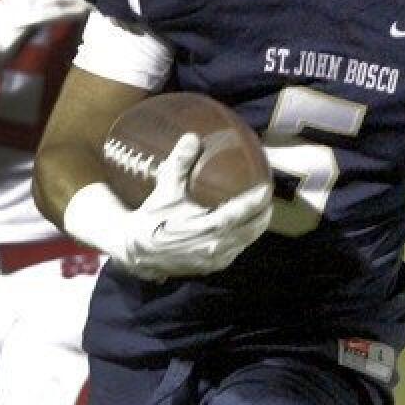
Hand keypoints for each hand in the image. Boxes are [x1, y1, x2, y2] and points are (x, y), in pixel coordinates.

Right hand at [121, 134, 272, 280]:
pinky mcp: (212, 266)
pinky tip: (246, 225)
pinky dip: (244, 237)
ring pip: (246, 241)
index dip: (255, 201)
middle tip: (268, 195)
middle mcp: (214, 248)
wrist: (136, 251)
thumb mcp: (165, 190)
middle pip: (250, 229)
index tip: (266, 186)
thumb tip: (192, 137)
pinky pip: (236, 250)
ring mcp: (215, 260)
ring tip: (262, 208)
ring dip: (256, 225)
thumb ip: (180, 164)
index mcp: (205, 229)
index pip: (239, 214)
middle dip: (263, 213)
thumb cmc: (152, 219)